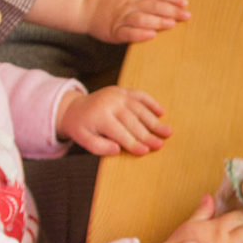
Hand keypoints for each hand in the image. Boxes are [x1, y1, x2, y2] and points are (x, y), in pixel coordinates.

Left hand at [56, 86, 171, 155]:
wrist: (74, 107)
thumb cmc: (81, 128)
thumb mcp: (83, 140)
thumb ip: (99, 147)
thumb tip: (118, 149)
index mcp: (99, 116)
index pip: (119, 132)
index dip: (132, 143)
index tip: (145, 152)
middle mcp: (110, 103)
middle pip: (132, 121)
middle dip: (147, 134)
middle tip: (160, 145)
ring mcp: (117, 94)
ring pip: (139, 109)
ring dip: (154, 121)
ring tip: (168, 132)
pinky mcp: (123, 90)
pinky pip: (140, 95)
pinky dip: (152, 103)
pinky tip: (162, 112)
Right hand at [79, 0, 189, 43]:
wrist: (81, 6)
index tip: (185, 2)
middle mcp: (128, 3)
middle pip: (152, 5)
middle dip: (171, 10)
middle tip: (186, 15)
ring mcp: (121, 17)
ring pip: (142, 18)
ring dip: (157, 21)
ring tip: (172, 24)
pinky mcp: (114, 31)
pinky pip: (127, 33)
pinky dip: (139, 34)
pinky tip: (151, 36)